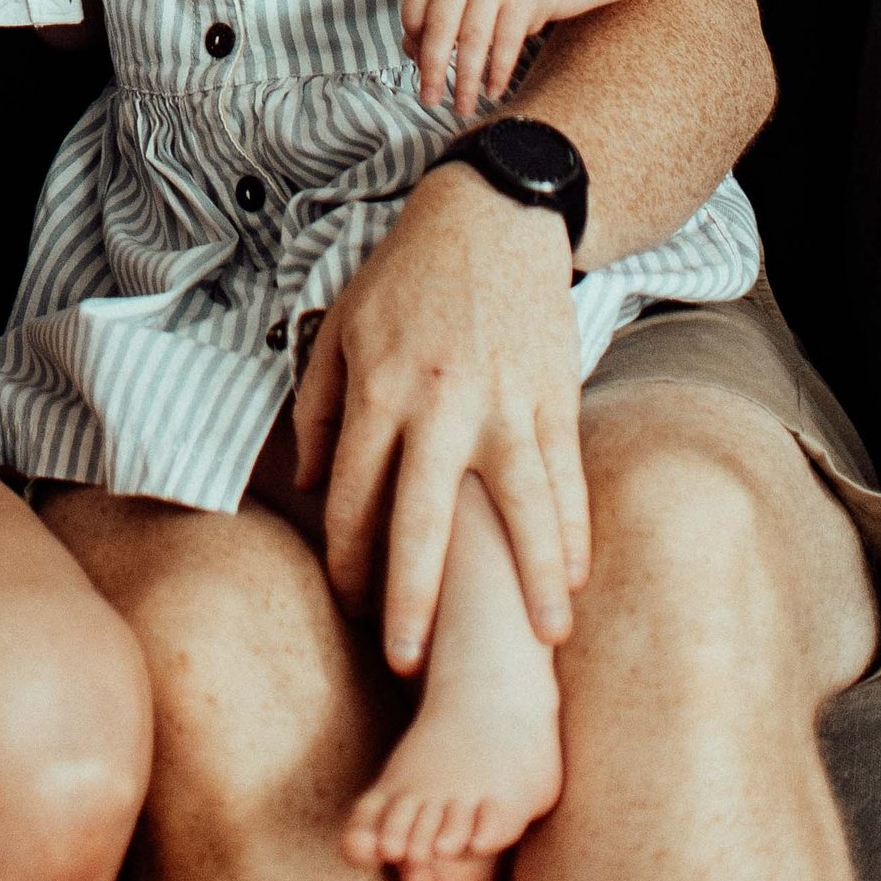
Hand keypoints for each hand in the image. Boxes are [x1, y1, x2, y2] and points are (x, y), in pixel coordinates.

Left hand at [291, 163, 585, 673]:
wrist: (490, 214)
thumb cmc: (406, 273)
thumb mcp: (339, 324)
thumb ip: (316, 404)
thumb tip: (305, 482)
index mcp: (377, 386)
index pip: (351, 492)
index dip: (348, 555)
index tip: (351, 602)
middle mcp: (438, 403)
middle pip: (423, 520)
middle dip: (414, 600)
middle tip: (409, 666)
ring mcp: (503, 402)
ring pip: (517, 509)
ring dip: (528, 582)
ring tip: (538, 644)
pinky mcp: (553, 395)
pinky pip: (566, 476)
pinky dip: (574, 532)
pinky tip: (576, 579)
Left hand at [402, 0, 546, 121]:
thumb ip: (426, 24)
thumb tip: (415, 58)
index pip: (413, 12)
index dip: (414, 43)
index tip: (420, 69)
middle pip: (439, 27)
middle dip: (433, 69)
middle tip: (430, 101)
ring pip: (473, 40)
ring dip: (466, 80)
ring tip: (463, 107)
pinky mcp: (520, 2)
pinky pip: (507, 44)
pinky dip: (498, 73)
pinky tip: (492, 93)